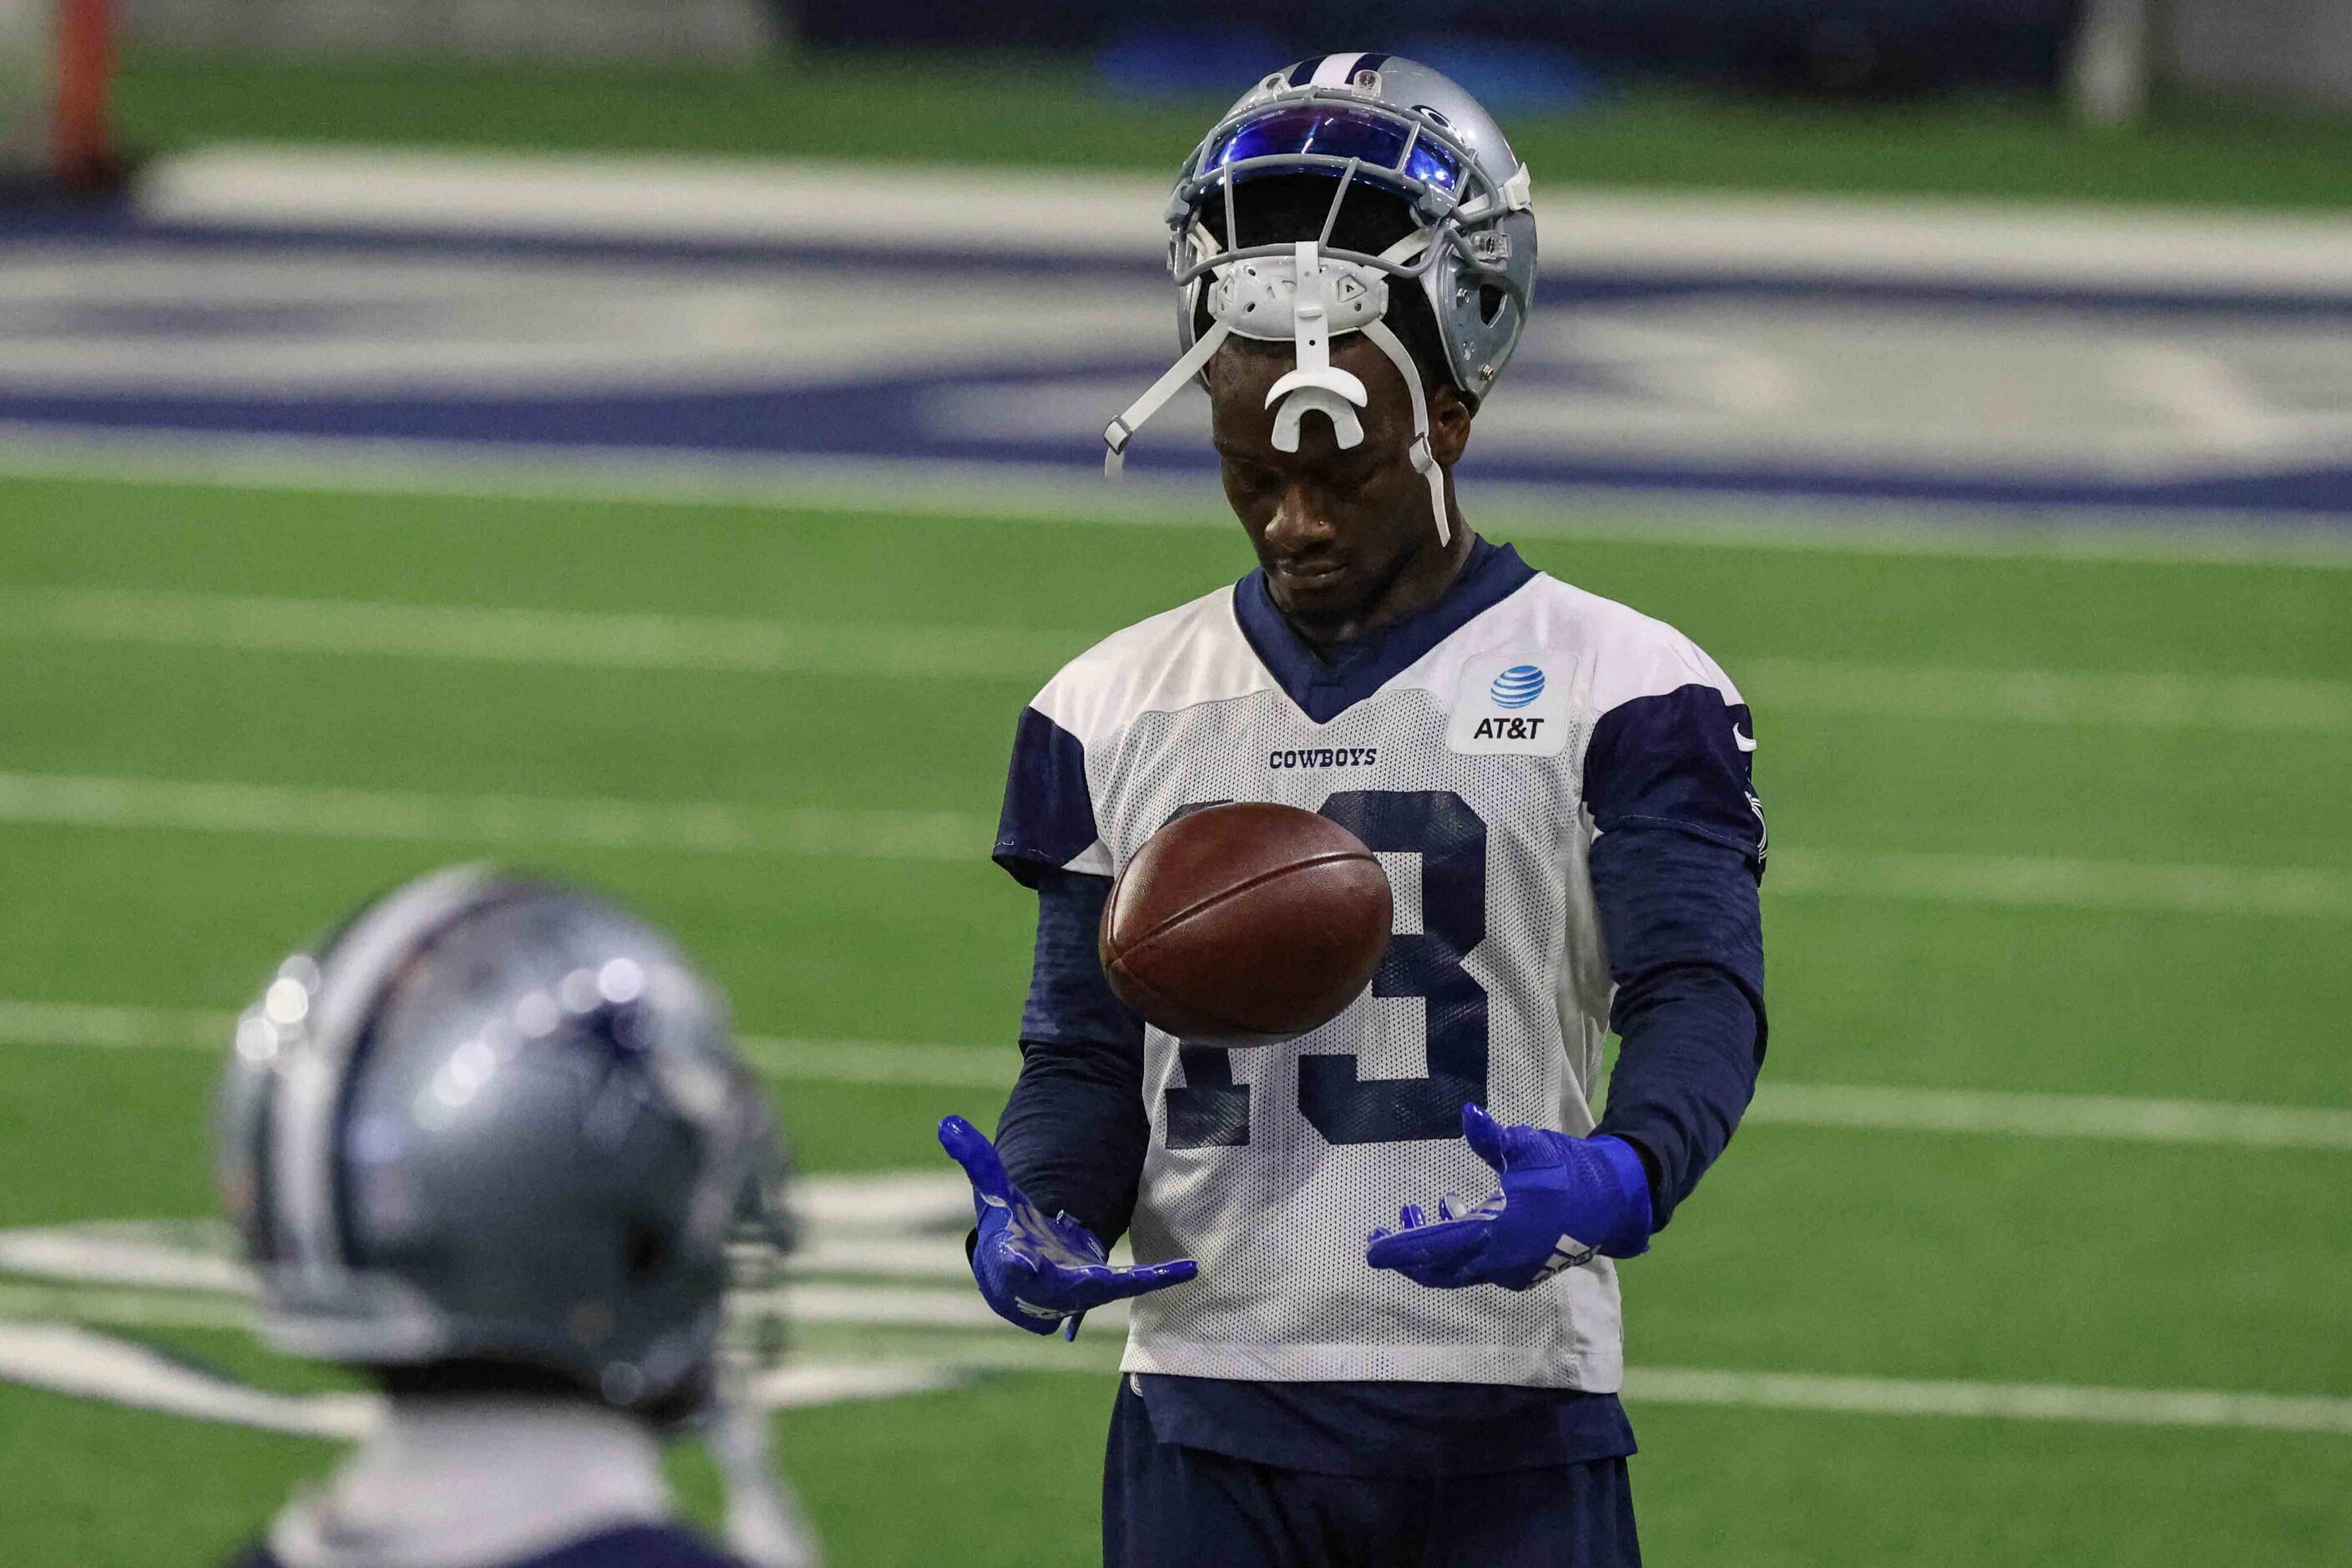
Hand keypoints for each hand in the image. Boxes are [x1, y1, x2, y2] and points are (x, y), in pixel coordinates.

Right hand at [937, 1115, 1197, 1338]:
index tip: (1022, 1256)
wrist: (1021, 1272)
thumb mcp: (992, 1193)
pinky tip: (1189, 1268)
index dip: (1016, 1261)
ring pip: (1101, 1292)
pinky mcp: (1099, 1290)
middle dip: (1076, 1285)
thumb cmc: (1006, 1230)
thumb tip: (946, 1123)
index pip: (1009, 1262)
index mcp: (1010, 1261)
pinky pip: (1129, 1284)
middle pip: (1057, 1288)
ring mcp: (1073, 1293)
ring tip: (1173, 1270)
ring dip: (1130, 1281)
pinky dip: (1156, 1277)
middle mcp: (1042, 1287)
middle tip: (1102, 1280)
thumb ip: (975, 1159)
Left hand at [1364, 1105, 1652, 1291]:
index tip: (1371, 1250)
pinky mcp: (1522, 1268)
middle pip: (1439, 1270)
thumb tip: (1467, 1113)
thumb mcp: (1529, 1148)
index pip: (1435, 1247)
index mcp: (1496, 1236)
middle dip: (1408, 1254)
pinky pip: (1478, 1264)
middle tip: (1383, 1234)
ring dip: (1434, 1245)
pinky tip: (1453, 1211)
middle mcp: (1499, 1262)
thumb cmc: (1568, 1172)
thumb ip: (1492, 1138)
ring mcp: (1512, 1270)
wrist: (1614, 1201)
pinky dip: (1459, 1244)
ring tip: (1420, 1205)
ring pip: (1458, 1268)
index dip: (1400, 1248)